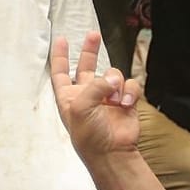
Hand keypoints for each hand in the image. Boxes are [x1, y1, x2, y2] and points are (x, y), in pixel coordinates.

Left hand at [51, 32, 138, 161]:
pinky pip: (130, 85)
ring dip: (115, 82)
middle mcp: (87, 95)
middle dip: (90, 50)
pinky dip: (129, 92)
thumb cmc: (89, 136)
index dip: (60, 56)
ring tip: (115, 98)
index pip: (61, 72)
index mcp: (69, 97)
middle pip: (87, 66)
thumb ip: (95, 87)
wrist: (112, 153)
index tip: (62, 40)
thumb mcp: (81, 107)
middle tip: (93, 35)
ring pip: (112, 75)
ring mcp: (106, 98)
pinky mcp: (125, 101)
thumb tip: (113, 79)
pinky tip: (126, 104)